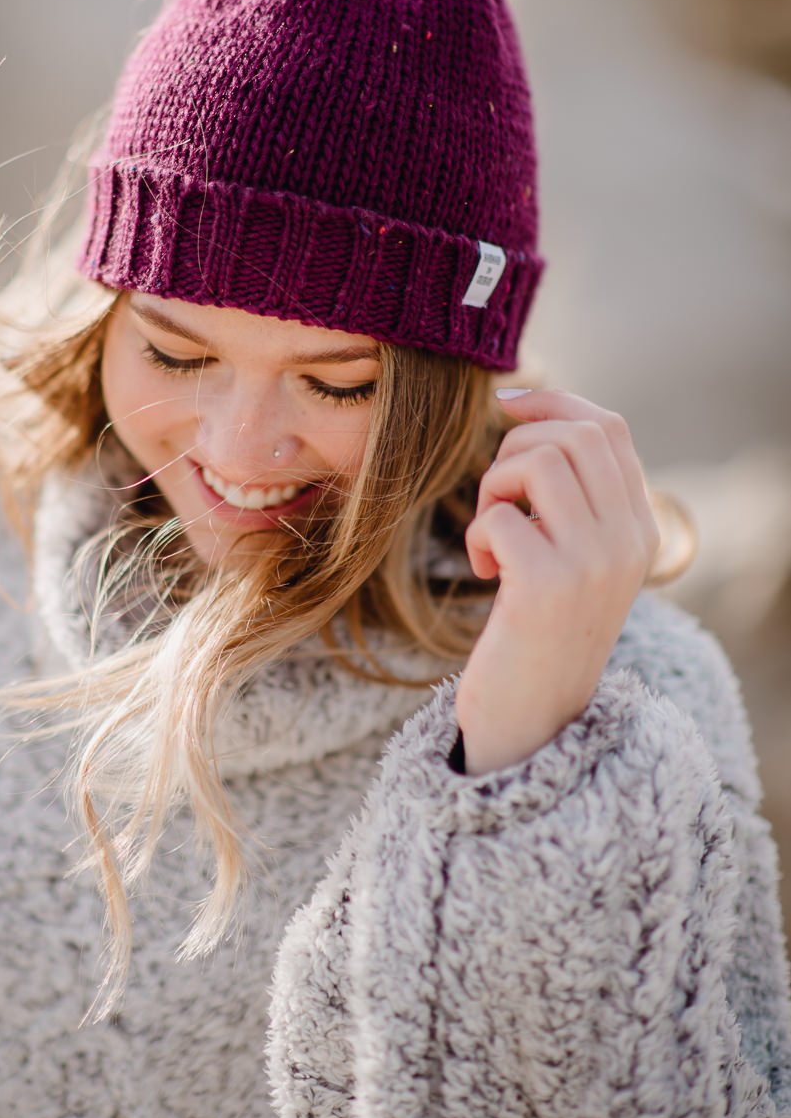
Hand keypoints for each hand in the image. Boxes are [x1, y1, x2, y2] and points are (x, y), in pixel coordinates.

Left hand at [456, 389, 659, 775]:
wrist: (533, 716)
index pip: (609, 427)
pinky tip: (485, 572)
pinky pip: (498, 514)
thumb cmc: (538, 628)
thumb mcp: (576, 557)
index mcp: (640, 529)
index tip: (507, 403)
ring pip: (536, 461)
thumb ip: (574, 498)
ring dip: (493, 488)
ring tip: (491, 536)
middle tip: (498, 498)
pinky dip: (477, 534)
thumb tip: (528, 410)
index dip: (554, 401)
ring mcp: (591, 563)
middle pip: (572, 434)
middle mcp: (627, 541)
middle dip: (515, 446)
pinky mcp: (546, 586)